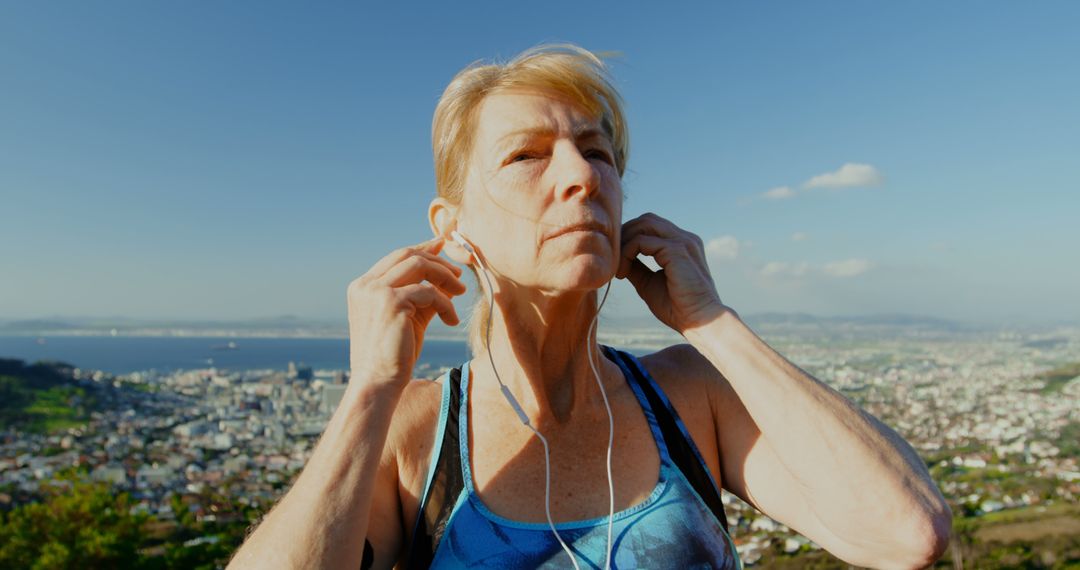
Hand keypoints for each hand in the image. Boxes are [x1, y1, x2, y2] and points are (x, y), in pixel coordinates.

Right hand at [346, 236, 466, 391]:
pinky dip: (446, 304)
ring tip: (461, 293)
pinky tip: (451, 321)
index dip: (422, 248)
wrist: (378, 381)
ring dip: (445, 277)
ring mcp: (376, 291)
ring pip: (419, 266)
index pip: (396, 257)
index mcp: (363, 286)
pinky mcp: (392, 302)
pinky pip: (429, 292)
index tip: (442, 246)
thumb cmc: (393, 354)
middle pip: (408, 255)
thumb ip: (421, 294)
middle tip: (458, 273)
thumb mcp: (408, 317)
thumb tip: (445, 275)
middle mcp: (366, 285)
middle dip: (437, 260)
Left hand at [616, 213, 728, 334]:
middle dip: (625, 234)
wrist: (701, 322)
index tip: (617, 260)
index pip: (651, 226)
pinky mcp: (676, 249)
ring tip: (618, 265)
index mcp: (682, 244)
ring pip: (644, 224)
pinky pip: (641, 241)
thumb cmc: (678, 308)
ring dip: (624, 241)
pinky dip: (627, 252)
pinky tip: (623, 272)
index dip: (630, 237)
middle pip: (646, 219)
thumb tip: (619, 259)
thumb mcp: (649, 283)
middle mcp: (685, 238)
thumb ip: (637, 268)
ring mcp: (683, 241)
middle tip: (612, 257)